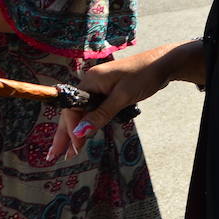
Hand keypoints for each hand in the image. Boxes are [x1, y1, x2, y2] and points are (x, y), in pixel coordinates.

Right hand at [48, 42, 184, 160]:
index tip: (74, 148)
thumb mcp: (123, 97)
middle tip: (54, 156)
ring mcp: (100, 87)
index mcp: (90, 81)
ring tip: (67, 151)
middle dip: (64, 134)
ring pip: (83, 112)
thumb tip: (80, 132)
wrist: (164, 63)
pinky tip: (84, 134)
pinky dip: (89, 122)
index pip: (72, 109)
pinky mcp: (109, 91)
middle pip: (73, 111)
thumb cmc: (144, 76)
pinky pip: (94, 109)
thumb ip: (101, 114)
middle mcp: (91, 83)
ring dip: (76, 130)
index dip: (71, 129)